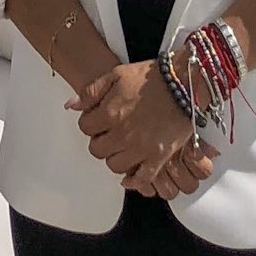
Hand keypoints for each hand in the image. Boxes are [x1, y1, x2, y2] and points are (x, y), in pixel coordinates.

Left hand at [69, 61, 218, 194]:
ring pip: (114, 166)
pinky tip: (131, 174)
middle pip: (97, 150)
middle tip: (109, 134)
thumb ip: (91, 92)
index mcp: (110, 113)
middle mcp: (122, 134)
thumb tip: (71, 106)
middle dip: (100, 141)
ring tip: (122, 148)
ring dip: (115, 157)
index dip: (90, 123)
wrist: (184, 83)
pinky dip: (134, 180)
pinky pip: (141, 179)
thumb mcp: (116, 74)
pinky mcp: (158, 157)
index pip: (85, 128)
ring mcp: (140, 148)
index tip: (98, 120)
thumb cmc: (150, 77)